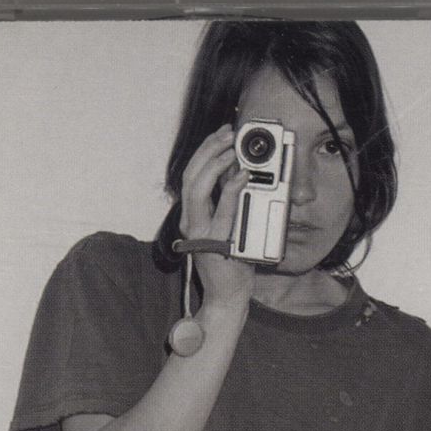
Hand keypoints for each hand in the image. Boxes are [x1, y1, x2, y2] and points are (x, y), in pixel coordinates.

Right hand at [178, 125, 254, 309]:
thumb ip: (228, 204)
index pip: (191, 175)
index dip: (204, 150)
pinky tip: (241, 177)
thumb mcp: (228, 227)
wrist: (227, 297)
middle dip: (208, 149)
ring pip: (197, 189)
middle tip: (228, 133)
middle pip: (190, 175)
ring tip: (231, 149)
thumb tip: (239, 174)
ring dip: (214, 164)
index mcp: (192, 216)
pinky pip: (220, 212)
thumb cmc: (229, 265)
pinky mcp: (213, 244)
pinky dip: (229, 192)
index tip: (221, 134)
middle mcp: (190, 222)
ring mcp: (199, 233)